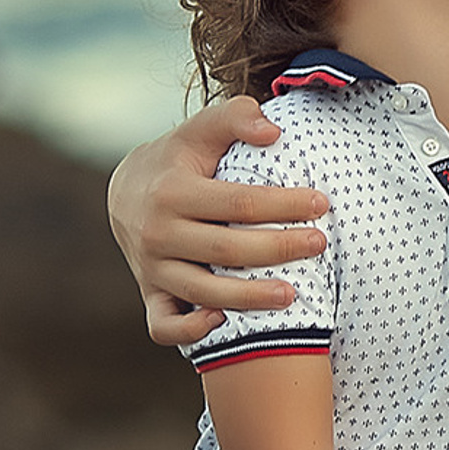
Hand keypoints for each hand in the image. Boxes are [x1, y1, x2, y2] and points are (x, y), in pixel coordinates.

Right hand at [105, 98, 328, 344]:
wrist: (128, 191)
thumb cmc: (180, 157)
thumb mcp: (202, 128)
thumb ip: (236, 117)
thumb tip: (272, 131)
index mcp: (172, 192)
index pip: (238, 203)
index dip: (284, 204)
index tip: (321, 202)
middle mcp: (157, 234)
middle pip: (226, 250)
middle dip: (278, 249)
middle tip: (320, 243)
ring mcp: (151, 269)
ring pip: (201, 293)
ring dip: (248, 298)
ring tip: (293, 294)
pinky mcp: (150, 294)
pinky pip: (163, 326)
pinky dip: (189, 332)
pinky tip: (225, 322)